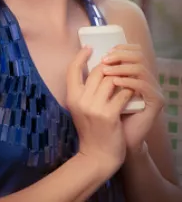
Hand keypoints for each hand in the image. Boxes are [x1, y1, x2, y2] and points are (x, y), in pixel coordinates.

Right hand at [66, 46, 133, 176]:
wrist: (97, 154)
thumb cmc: (91, 130)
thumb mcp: (80, 109)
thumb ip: (84, 91)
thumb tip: (95, 70)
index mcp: (71, 97)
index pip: (73, 70)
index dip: (80, 56)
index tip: (89, 48)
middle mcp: (80, 100)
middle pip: (97, 72)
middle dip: (109, 66)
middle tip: (117, 65)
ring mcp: (94, 107)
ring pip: (112, 80)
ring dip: (122, 78)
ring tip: (126, 79)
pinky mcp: (109, 115)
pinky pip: (122, 94)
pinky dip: (129, 91)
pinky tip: (132, 93)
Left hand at [101, 44, 163, 153]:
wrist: (112, 146)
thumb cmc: (102, 118)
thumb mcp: (95, 95)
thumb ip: (96, 78)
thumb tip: (84, 54)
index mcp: (133, 76)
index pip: (133, 52)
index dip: (119, 48)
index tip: (103, 49)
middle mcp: (145, 80)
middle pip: (137, 57)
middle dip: (118, 56)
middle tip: (104, 59)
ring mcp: (152, 90)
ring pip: (139, 69)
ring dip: (120, 68)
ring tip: (106, 71)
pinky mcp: (155, 101)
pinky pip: (143, 86)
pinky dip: (128, 82)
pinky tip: (116, 82)